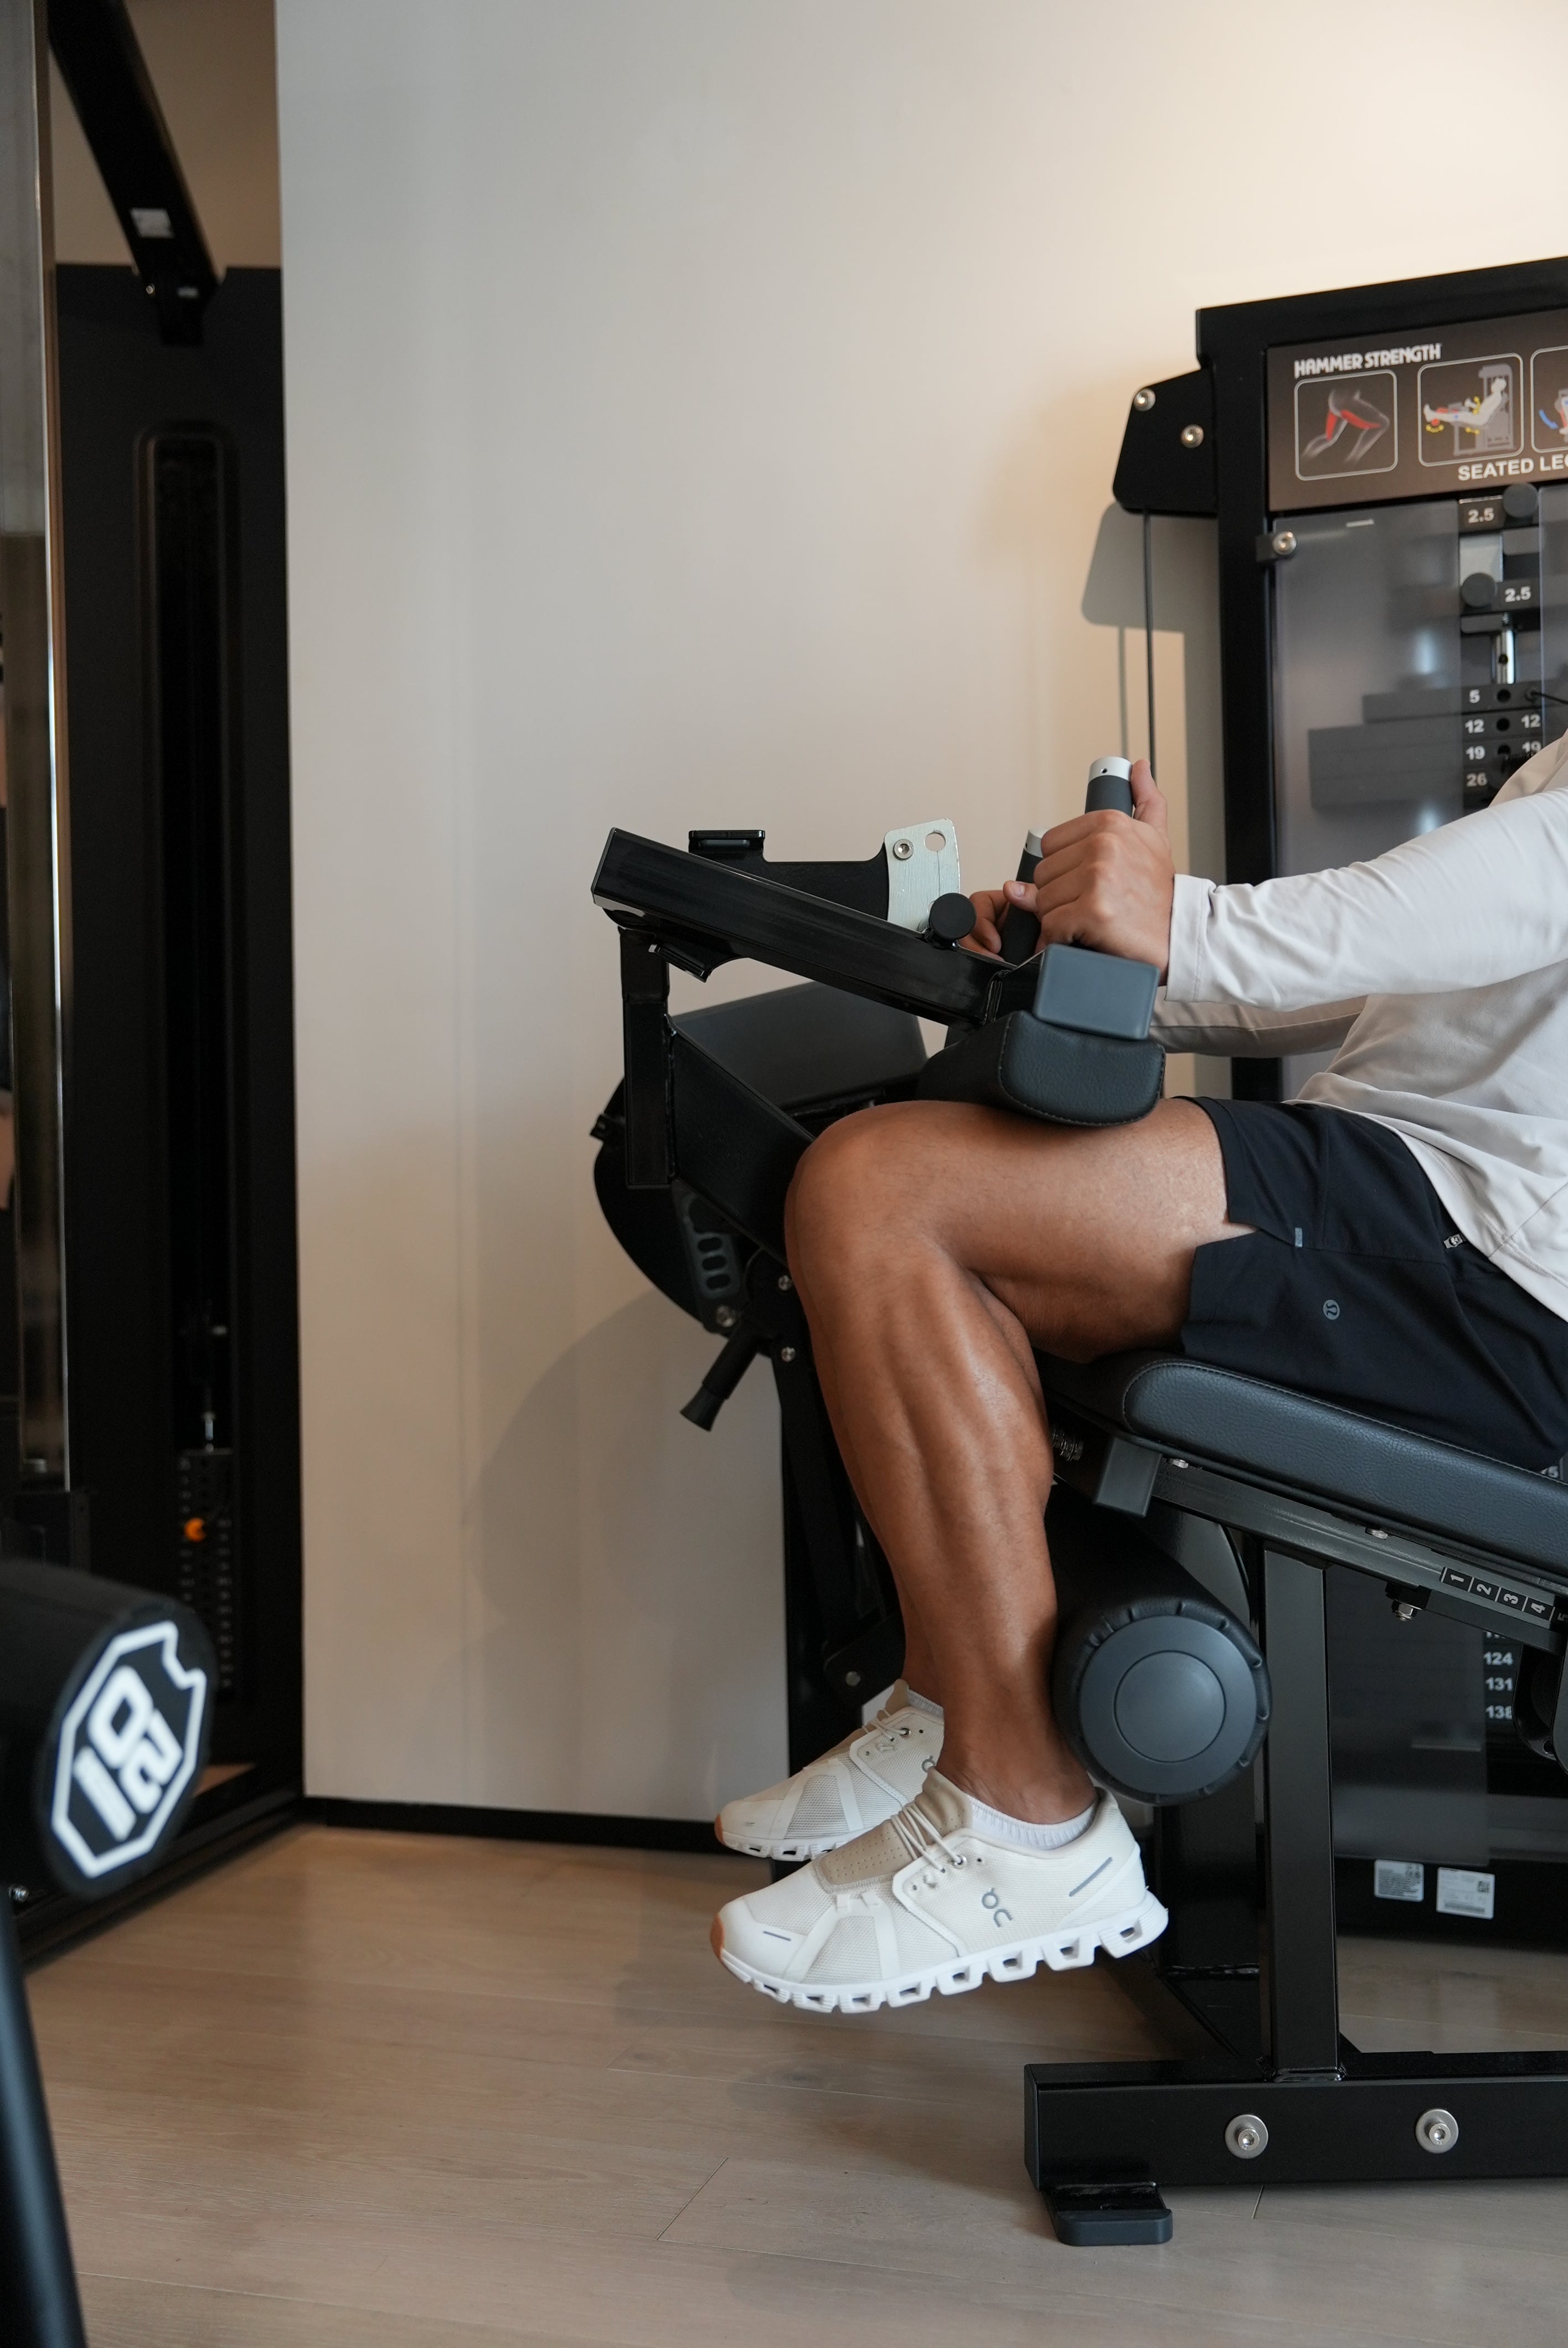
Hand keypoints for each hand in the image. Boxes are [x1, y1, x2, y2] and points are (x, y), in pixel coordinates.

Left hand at [969, 758, 1173, 972]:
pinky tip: (1086, 934)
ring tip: (1093, 918)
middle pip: (1043, 874)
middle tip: (1093, 902)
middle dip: (1061, 895)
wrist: (1180, 934)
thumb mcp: (1156, 838)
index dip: (1064, 868)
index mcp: (1110, 823)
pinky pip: (1051, 926)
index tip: (1087, 880)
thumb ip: (1144, 800)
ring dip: (1061, 917)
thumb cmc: (1162, 893)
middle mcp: (1103, 846)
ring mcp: (1098, 877)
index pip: (1050, 844)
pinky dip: (1062, 937)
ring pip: (1043, 901)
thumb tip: (1138, 767)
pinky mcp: (1092, 911)